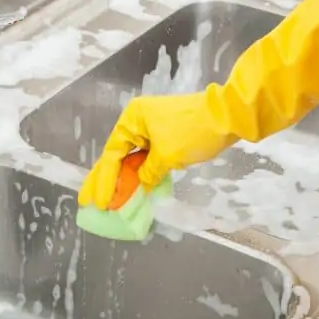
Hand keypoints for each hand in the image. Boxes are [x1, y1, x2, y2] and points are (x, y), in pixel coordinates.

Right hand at [77, 92, 236, 209]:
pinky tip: (130, 191)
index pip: (112, 154)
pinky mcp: (166, 138)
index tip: (98, 202)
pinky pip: (146, 160)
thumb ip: (148, 174)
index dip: (104, 181)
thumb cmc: (194, 132)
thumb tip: (140, 185)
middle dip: (103, 180)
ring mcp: (152, 130)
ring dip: (122, 181)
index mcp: (133, 119)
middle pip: (116, 157)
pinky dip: (139, 175)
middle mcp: (138, 122)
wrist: (229, 116)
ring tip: (107, 201)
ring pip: (131, 160)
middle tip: (88, 202)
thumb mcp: (167, 156)